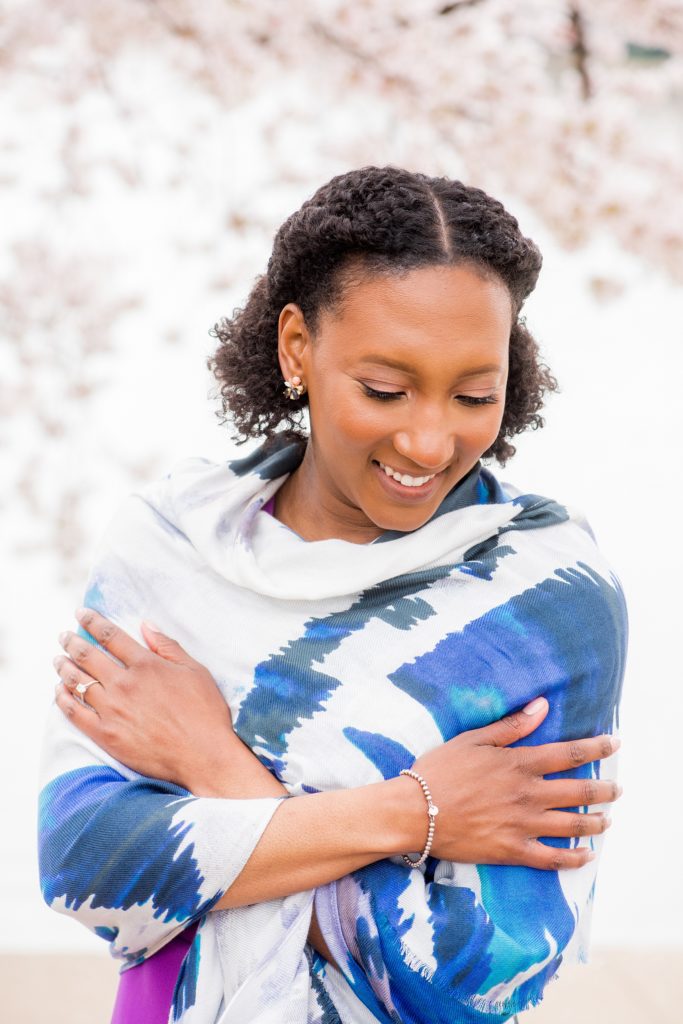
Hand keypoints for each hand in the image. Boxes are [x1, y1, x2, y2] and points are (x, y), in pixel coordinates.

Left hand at [53, 608, 235, 790]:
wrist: (203, 756)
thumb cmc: (204, 713)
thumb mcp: (195, 671)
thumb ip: (168, 647)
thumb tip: (146, 625)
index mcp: (146, 665)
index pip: (111, 636)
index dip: (93, 622)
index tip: (81, 614)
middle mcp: (124, 684)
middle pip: (88, 656)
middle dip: (72, 642)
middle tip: (64, 636)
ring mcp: (112, 710)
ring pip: (78, 681)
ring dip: (64, 666)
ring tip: (58, 659)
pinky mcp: (105, 734)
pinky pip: (75, 713)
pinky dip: (63, 699)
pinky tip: (59, 691)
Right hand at [410, 697, 620, 870]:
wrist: (414, 812)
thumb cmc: (439, 771)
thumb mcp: (472, 739)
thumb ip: (511, 726)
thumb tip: (541, 706)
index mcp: (519, 763)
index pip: (570, 753)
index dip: (596, 748)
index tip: (614, 743)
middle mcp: (528, 794)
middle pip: (579, 791)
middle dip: (604, 789)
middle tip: (617, 788)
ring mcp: (523, 825)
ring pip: (572, 825)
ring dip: (596, 822)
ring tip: (608, 820)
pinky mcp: (512, 851)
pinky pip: (552, 858)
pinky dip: (574, 858)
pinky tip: (586, 856)